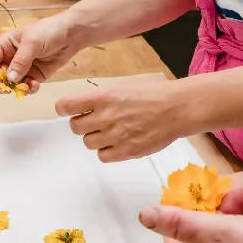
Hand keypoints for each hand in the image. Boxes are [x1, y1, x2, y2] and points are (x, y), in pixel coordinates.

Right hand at [0, 13, 83, 91]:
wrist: (71, 35)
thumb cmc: (49, 31)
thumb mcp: (32, 43)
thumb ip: (20, 61)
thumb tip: (9, 78)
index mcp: (5, 45)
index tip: (0, 77)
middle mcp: (10, 58)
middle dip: (3, 84)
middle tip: (11, 89)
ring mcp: (22, 68)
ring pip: (12, 84)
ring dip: (17, 89)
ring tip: (29, 86)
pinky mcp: (34, 76)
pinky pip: (26, 87)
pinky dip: (29, 89)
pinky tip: (36, 85)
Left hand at [55, 78, 186, 161]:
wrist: (177, 108)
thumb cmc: (153, 93)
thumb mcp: (123, 85)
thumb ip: (101, 97)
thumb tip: (83, 105)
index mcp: (103, 97)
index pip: (66, 106)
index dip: (65, 108)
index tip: (68, 109)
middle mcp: (106, 117)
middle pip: (75, 127)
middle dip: (82, 123)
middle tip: (94, 120)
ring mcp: (116, 136)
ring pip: (88, 143)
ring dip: (95, 137)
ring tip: (110, 130)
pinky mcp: (126, 152)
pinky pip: (103, 156)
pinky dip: (107, 150)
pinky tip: (117, 141)